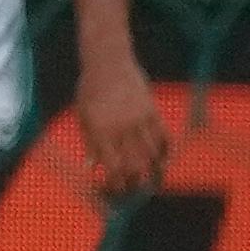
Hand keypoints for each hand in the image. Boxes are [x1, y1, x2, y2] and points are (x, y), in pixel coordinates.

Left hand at [76, 44, 169, 199]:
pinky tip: (164, 160)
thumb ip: (90, 143)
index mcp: (100, 131)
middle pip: (135, 165)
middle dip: (136, 183)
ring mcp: (139, 118)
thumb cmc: (90, 89)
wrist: (108, 60)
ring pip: (152, 154)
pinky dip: (166, 151)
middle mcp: (121, 127)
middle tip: (135, 190)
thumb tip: (93, 169)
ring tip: (154, 182)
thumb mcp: (83, 116)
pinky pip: (164, 136)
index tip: (117, 190)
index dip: (117, 184)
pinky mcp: (152, 109)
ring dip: (154, 171)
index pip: (113, 167)